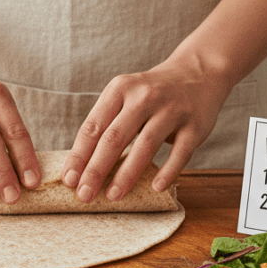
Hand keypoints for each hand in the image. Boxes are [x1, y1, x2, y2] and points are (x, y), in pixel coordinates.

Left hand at [61, 56, 231, 200]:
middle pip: (114, 137)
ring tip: (113, 195)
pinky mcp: (195, 124)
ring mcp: (171, 110)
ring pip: (144, 145)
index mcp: (119, 89)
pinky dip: (167, 171)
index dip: (79, 155)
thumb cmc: (151, 93)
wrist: (197, 72)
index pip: (93, 126)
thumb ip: (107, 124)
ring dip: (127, 174)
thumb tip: (81, 166)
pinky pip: (180, 152)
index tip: (68, 180)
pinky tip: (155, 188)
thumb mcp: (125, 96)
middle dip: (96, 169)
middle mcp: (143, 96)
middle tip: (84, 194)